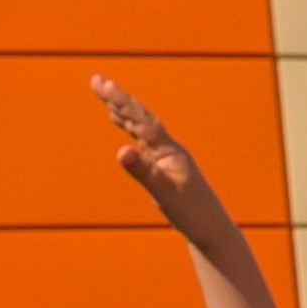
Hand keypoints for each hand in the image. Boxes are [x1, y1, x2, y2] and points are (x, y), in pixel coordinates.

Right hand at [92, 74, 229, 241]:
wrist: (211, 228)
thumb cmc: (191, 213)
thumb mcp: (164, 194)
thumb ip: (142, 171)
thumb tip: (121, 151)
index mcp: (169, 151)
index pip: (142, 120)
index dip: (122, 102)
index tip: (103, 84)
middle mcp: (167, 147)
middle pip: (139, 116)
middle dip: (117, 98)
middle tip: (95, 79)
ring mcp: (164, 155)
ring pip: (139, 125)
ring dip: (121, 107)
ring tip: (103, 90)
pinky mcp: (161, 164)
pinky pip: (141, 138)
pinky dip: (128, 125)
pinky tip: (119, 119)